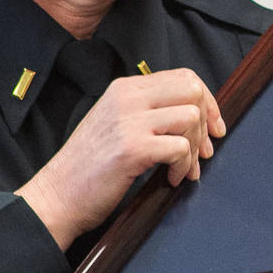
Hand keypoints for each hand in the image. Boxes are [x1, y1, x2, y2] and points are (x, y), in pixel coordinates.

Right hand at [16, 69, 224, 250]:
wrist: (58, 194)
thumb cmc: (90, 166)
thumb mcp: (116, 123)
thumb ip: (149, 112)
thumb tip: (195, 115)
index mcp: (125, 88)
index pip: (184, 77)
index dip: (208, 102)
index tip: (214, 127)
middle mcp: (127, 97)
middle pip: (193, 91)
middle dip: (207, 123)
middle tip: (203, 151)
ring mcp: (129, 121)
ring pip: (191, 117)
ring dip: (195, 149)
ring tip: (184, 169)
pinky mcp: (132, 147)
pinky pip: (180, 148)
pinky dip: (183, 167)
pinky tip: (170, 179)